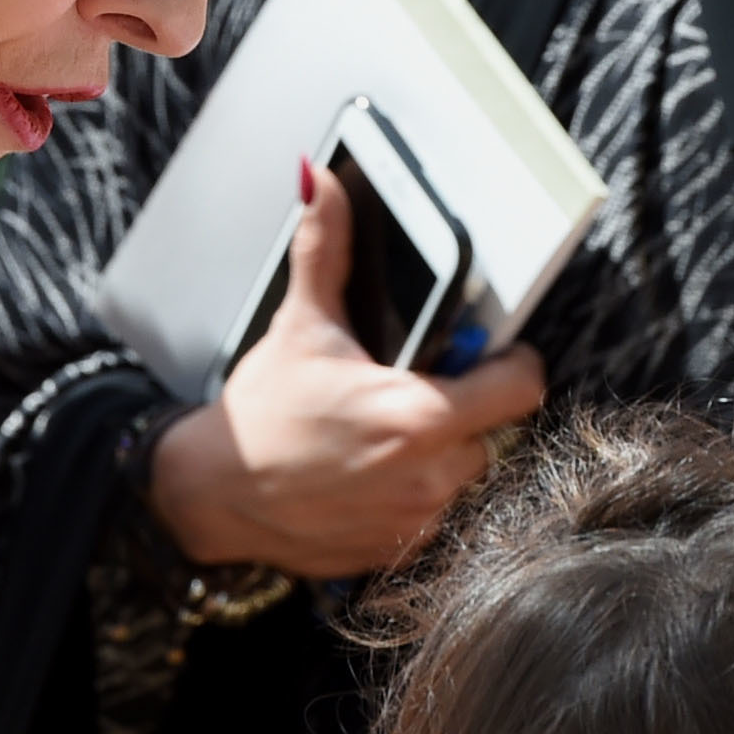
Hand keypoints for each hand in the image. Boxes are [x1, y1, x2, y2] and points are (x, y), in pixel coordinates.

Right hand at [147, 168, 545, 578]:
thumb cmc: (260, 416)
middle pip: (495, 430)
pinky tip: (377, 473)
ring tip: (392, 435)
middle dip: (467, 408)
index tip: (493, 355)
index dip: (513, 364)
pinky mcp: (401, 551)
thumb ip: (326, 249)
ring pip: (469, 475)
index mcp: (418, 414)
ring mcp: (417, 520)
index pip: (521, 388)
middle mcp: (429, 475)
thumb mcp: (300, 325)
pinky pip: (440, 515)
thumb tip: (321, 183)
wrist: (212, 495)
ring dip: (446, 455)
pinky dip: (420, 493)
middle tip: (421, 390)